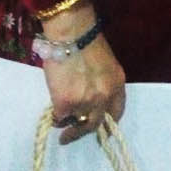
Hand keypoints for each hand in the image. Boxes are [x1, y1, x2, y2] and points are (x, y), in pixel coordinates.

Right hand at [39, 2, 126, 143]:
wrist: (72, 33)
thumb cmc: (86, 42)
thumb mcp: (105, 65)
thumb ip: (102, 83)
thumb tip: (90, 97)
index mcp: (117, 85)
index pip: (117, 112)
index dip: (108, 124)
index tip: (100, 131)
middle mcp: (104, 97)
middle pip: (96, 124)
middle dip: (83, 133)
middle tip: (70, 137)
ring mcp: (85, 102)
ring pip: (75, 121)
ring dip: (67, 123)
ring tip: (60, 125)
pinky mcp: (66, 103)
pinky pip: (60, 117)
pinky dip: (56, 116)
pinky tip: (53, 113)